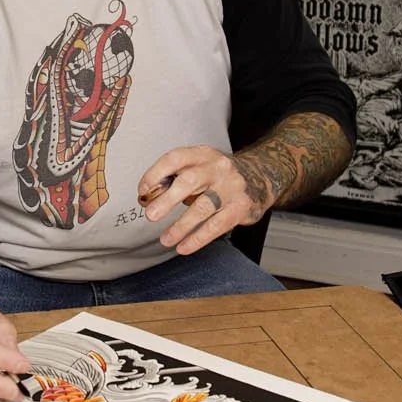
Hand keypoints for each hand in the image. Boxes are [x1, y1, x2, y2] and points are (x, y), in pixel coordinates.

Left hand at [138, 145, 266, 255]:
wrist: (259, 178)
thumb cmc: (218, 176)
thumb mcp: (199, 167)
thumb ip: (176, 179)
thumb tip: (148, 198)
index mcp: (202, 154)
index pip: (175, 159)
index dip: (155, 174)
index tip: (143, 191)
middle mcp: (218, 167)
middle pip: (190, 181)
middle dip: (168, 199)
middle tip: (150, 215)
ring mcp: (231, 187)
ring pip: (203, 207)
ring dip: (181, 226)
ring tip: (165, 239)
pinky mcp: (240, 207)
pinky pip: (216, 225)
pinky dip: (198, 238)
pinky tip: (183, 247)